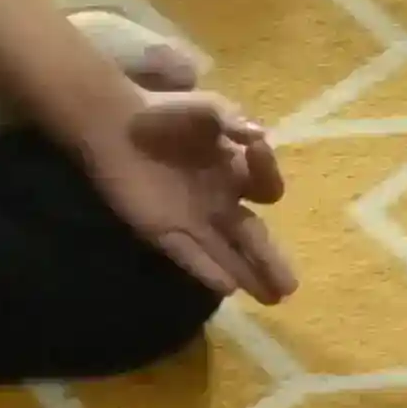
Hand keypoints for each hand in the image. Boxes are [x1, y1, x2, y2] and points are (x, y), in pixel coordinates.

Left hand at [71, 84, 298, 302]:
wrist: (116, 126)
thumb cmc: (165, 113)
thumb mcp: (207, 109)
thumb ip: (232, 121)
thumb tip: (260, 136)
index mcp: (236, 171)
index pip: (267, 189)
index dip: (268, 174)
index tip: (256, 148)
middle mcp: (220, 201)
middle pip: (252, 237)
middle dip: (272, 260)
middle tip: (291, 287)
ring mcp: (193, 219)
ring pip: (227, 254)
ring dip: (250, 275)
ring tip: (272, 299)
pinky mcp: (162, 231)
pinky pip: (190, 255)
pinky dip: (209, 271)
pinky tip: (228, 289)